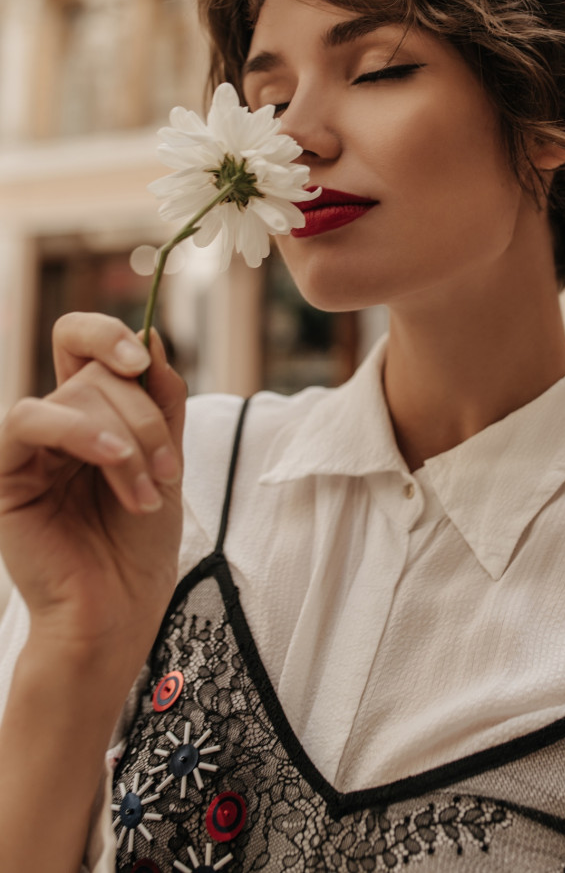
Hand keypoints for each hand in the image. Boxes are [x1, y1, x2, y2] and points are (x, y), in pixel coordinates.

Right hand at [0, 314, 186, 666]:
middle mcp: (57, 423)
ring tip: (145, 491)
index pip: (84, 344)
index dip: (110, 334)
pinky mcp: (6, 474)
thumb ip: (160, 399)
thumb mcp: (167, 458)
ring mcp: (30, 448)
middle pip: (96, 373)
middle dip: (146, 418)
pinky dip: (79, 430)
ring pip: (75, 395)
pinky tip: (111, 458)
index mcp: (92, 413)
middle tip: (166, 472)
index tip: (144, 359)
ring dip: (126, 438)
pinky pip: (28, 420)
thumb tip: (151, 335)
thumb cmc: (140, 544)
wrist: (120, 610)